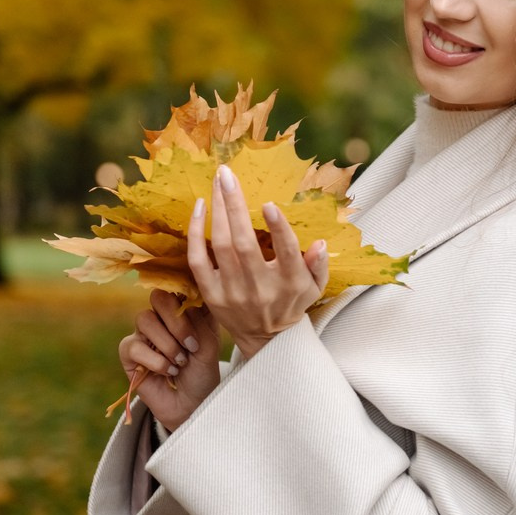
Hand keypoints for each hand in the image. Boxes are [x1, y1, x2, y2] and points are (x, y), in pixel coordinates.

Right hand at [118, 292, 220, 432]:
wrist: (192, 404)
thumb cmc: (202, 373)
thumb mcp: (209, 346)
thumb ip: (199, 321)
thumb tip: (184, 302)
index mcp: (184, 308)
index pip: (178, 286)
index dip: (186, 295)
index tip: (199, 314)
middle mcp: (162, 317)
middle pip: (157, 296)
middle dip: (177, 322)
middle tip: (191, 345)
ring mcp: (143, 333)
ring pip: (144, 319)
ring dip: (167, 344)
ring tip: (181, 362)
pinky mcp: (129, 352)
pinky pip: (134, 346)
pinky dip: (156, 361)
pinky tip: (169, 372)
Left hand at [188, 164, 329, 360]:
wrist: (267, 340)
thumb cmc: (292, 303)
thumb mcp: (315, 287)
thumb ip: (319, 264)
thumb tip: (319, 243)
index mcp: (290, 283)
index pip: (285, 252)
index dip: (278, 228)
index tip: (269, 204)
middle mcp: (260, 288)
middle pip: (243, 243)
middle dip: (234, 204)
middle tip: (227, 174)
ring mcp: (233, 292)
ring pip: (220, 246)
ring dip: (217, 211)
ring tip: (217, 183)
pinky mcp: (212, 294)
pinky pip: (198, 260)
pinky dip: (196, 234)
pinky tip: (201, 208)